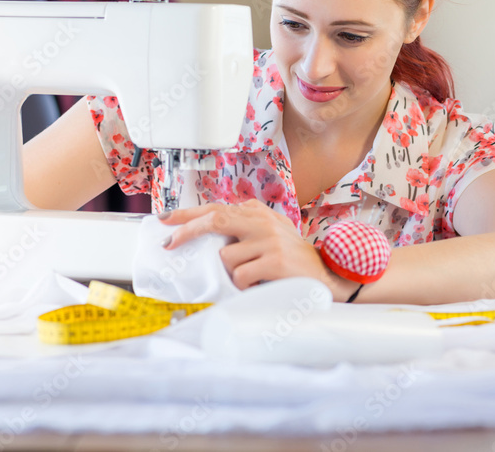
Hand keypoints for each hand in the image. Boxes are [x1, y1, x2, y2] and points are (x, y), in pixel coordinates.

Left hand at [159, 199, 358, 298]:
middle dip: (187, 231)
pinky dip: (243, 286)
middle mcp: (263, 222)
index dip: (189, 214)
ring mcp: (270, 241)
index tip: (166, 219)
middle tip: (169, 243)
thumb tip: (207, 227)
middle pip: (216, 220)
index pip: (217, 208)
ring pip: (226, 258)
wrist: (328, 275)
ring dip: (232, 273)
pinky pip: (240, 276)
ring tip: (252, 277)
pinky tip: (259, 285)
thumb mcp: (272, 233)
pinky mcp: (275, 262)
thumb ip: (246, 226)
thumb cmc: (294, 259)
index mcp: (259, 213)